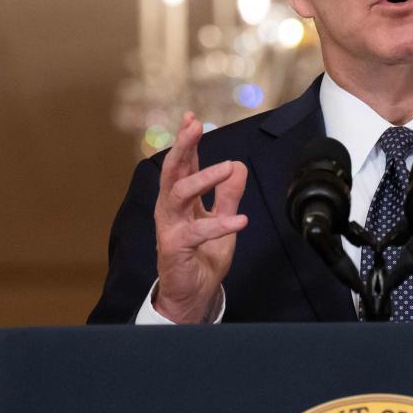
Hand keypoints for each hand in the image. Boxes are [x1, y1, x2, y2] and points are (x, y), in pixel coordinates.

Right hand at [153, 112, 248, 322]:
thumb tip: (239, 166)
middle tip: (194, 127)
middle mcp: (171, 210)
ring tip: (228, 168)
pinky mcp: (175, 247)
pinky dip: (220, 224)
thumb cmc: (203, 257)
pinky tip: (241, 219)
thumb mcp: (222, 220)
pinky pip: (197, 231)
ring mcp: (171, 227)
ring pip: (179, 194)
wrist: (194, 294)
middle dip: (183, 146)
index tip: (192, 118)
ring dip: (203, 178)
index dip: (188, 142)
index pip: (183, 165)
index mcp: (181, 201)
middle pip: (172, 171)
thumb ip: (228, 195)